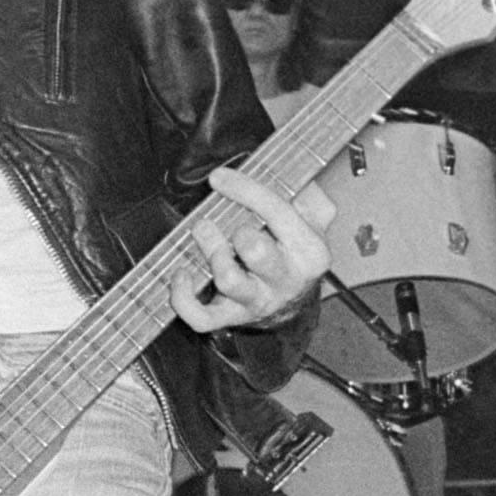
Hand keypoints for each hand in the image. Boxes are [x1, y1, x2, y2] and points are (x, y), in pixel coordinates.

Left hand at [173, 165, 335, 332]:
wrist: (294, 303)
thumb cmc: (295, 255)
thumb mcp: (314, 224)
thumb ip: (313, 201)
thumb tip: (306, 185)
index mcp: (310, 252)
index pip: (278, 213)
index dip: (244, 190)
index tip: (219, 177)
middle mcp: (286, 279)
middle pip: (257, 251)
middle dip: (236, 229)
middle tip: (227, 220)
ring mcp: (259, 301)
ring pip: (228, 280)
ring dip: (211, 251)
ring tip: (203, 231)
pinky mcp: (233, 317)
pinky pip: (202, 317)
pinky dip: (183, 297)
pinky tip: (181, 272)